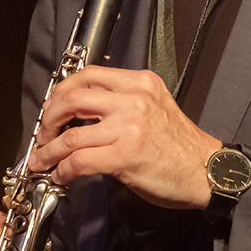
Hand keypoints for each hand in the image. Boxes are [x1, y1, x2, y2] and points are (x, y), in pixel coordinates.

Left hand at [29, 66, 220, 209]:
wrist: (207, 171)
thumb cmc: (181, 145)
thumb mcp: (155, 106)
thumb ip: (123, 101)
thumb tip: (81, 112)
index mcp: (140, 82)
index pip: (89, 75)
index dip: (62, 91)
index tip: (53, 106)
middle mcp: (133, 99)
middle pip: (72, 98)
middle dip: (49, 118)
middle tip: (44, 133)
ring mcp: (128, 127)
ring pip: (70, 134)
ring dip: (49, 150)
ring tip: (42, 159)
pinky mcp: (124, 156)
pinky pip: (80, 161)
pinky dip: (63, 170)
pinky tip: (61, 175)